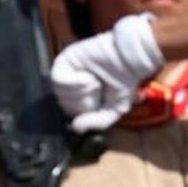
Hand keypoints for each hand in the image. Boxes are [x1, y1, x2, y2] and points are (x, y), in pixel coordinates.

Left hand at [50, 13, 163, 132]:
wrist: (129, 60)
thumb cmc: (124, 81)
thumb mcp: (113, 110)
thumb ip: (96, 122)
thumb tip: (76, 127)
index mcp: (80, 96)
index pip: (71, 113)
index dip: (86, 111)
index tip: (100, 101)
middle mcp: (70, 84)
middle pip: (64, 105)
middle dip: (85, 101)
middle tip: (99, 89)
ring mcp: (66, 72)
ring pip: (60, 93)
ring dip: (82, 91)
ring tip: (95, 81)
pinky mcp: (64, 59)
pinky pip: (58, 80)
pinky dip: (76, 82)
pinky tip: (88, 76)